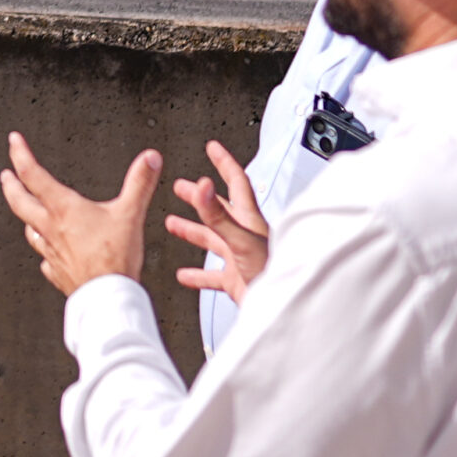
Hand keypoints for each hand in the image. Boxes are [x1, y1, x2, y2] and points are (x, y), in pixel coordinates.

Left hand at [0, 131, 161, 296]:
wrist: (108, 298)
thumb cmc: (116, 257)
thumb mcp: (131, 213)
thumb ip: (140, 183)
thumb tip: (150, 158)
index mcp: (63, 208)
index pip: (33, 174)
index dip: (20, 154)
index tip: (14, 140)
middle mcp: (51, 228)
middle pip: (19, 202)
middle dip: (10, 185)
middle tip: (5, 175)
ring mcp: (52, 252)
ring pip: (30, 230)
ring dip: (25, 217)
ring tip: (25, 212)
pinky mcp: (58, 272)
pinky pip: (46, 259)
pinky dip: (45, 251)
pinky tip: (49, 253)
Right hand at [166, 141, 269, 302]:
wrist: (282, 307)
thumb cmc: (273, 274)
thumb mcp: (241, 240)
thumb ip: (219, 216)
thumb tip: (203, 187)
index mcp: (249, 220)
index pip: (237, 182)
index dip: (224, 162)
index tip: (213, 148)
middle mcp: (244, 235)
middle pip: (219, 209)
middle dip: (198, 196)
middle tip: (180, 187)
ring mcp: (240, 257)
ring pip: (212, 240)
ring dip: (192, 232)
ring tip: (173, 224)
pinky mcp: (237, 280)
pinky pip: (212, 275)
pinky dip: (197, 275)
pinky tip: (185, 276)